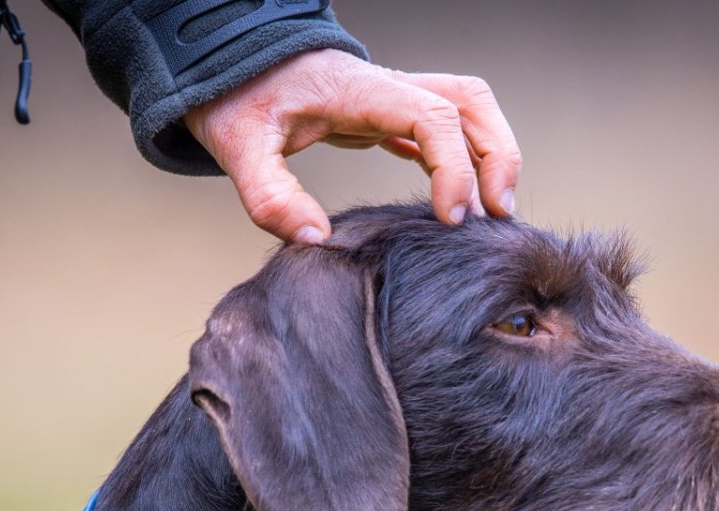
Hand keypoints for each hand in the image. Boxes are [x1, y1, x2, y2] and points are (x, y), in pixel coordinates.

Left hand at [183, 49, 521, 242]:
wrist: (223, 63)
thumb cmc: (232, 98)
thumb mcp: (236, 146)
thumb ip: (269, 195)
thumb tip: (316, 240)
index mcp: (358, 91)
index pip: (433, 117)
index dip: (455, 167)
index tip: (451, 219)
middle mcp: (384, 86)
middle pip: (470, 103)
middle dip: (496, 156)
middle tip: (495, 217)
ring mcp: (389, 96)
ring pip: (467, 110)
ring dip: (490, 155)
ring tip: (489, 214)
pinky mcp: (384, 112)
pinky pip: (443, 129)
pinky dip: (463, 161)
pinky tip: (457, 203)